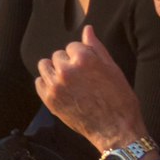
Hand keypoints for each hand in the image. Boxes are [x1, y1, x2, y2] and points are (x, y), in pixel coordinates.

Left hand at [35, 33, 146, 152]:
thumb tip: (87, 29)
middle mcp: (66, 70)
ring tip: (69, 83)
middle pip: (58, 55)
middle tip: (82, 78)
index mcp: (84, 59)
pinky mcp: (49, 100)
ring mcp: (56, 86)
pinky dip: (47, 84)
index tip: (89, 68)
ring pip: (45, 66)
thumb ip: (96, 47)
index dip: (82, 56)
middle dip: (68, 63)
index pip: (73, 46)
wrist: (116, 130)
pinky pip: (39, 82)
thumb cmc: (119, 99)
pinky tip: (61, 90)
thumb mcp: (112, 69)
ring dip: (55, 71)